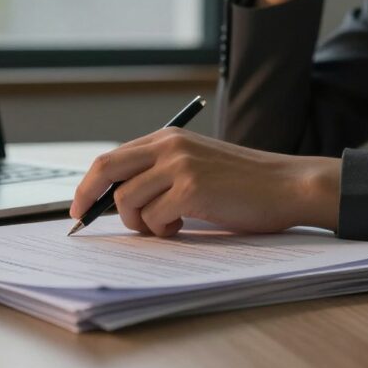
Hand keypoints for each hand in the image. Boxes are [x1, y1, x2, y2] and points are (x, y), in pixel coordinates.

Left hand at [70, 129, 342, 236]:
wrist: (288, 185)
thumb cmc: (245, 182)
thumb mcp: (195, 164)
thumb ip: (160, 172)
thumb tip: (118, 198)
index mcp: (168, 137)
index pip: (112, 157)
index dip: (88, 184)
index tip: (80, 205)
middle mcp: (169, 146)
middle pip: (106, 170)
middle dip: (87, 198)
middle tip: (82, 221)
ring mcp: (179, 166)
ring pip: (127, 200)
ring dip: (139, 222)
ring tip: (166, 225)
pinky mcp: (191, 190)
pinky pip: (153, 218)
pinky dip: (162, 230)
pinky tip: (183, 227)